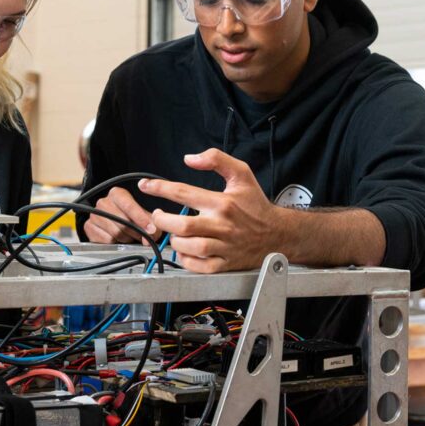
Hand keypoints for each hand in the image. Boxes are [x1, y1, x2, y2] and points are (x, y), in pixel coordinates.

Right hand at [84, 186, 159, 244]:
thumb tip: (151, 235)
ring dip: (126, 238)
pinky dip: (115, 243)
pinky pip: (106, 240)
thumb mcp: (143, 216)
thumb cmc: (131, 217)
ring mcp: (94, 215)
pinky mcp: (89, 227)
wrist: (114, 222)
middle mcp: (103, 202)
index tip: (150, 229)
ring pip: (115, 233)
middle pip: (123, 222)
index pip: (129, 206)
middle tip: (142, 237)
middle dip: (136, 232)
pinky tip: (118, 239)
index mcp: (117, 194)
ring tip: (130, 236)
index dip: (141, 219)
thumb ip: (151, 224)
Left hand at [140, 149, 288, 272]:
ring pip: (187, 247)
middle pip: (180, 225)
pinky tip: (184, 250)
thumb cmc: (256, 205)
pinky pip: (198, 267)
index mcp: (222, 202)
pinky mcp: (224, 264)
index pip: (183, 192)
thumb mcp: (242, 174)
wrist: (278, 234)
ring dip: (173, 240)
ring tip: (173, 232)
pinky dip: (186, 260)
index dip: (159, 187)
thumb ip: (216, 160)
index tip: (146, 185)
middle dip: (162, 219)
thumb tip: (190, 158)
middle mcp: (221, 225)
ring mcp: (223, 246)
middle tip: (158, 215)